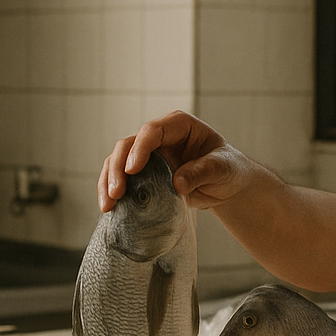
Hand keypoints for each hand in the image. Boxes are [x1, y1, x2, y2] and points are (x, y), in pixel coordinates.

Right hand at [97, 111, 258, 212]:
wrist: (226, 184)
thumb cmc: (227, 169)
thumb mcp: (222, 168)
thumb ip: (203, 172)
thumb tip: (177, 183)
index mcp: (179, 126)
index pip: (152, 130)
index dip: (140, 148)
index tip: (133, 170)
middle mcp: (159, 137)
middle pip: (128, 144)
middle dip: (118, 168)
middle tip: (116, 193)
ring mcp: (148, 155)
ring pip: (118, 161)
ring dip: (108, 181)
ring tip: (107, 206)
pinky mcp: (144, 174)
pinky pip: (122, 179)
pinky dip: (113, 192)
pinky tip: (110, 209)